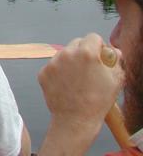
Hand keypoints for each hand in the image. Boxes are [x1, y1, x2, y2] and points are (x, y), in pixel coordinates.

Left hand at [37, 33, 123, 154]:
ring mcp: (52, 63)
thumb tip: (113, 52)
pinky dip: (59, 73)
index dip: (99, 47)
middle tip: (89, 69)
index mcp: (86, 52)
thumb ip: (115, 61)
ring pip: (64, 54)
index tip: (100, 57)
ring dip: (70, 62)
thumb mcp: (115, 80)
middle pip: (77, 43)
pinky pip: (53, 66)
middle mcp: (67, 53)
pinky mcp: (43, 72)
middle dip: (83, 52)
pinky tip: (66, 86)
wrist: (75, 120)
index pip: (93, 37)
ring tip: (77, 80)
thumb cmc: (98, 101)